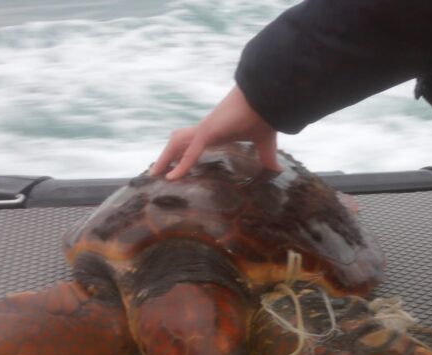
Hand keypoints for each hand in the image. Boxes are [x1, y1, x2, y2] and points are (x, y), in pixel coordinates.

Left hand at [150, 85, 280, 179]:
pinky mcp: (208, 131)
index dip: (182, 153)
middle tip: (157, 172)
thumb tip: (277, 170)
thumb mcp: (264, 144)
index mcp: (217, 132)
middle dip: (167, 155)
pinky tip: (170, 178)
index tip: (175, 166)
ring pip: (177, 144)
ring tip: (155, 175)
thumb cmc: (265, 115)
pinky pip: (190, 151)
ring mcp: (205, 129)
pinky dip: (181, 165)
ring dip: (165, 158)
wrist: (269, 98)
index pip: (193, 143)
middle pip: (179, 142)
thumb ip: (266, 158)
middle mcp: (207, 129)